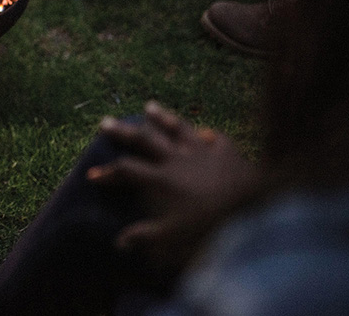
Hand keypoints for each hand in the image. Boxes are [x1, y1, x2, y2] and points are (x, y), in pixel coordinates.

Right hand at [87, 101, 260, 270]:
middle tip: (106, 122)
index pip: (126, 170)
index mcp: (161, 180)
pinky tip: (207, 132)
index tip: (92, 175)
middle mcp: (178, 160)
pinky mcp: (230, 155)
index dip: (107, 172)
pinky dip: (211, 136)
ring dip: (163, 118)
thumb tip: (119, 243)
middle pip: (145, 140)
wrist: (256, 215)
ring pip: (178, 129)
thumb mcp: (172, 239)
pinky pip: (218, 140)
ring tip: (150, 106)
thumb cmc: (210, 230)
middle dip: (123, 131)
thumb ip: (145, 238)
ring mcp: (204, 154)